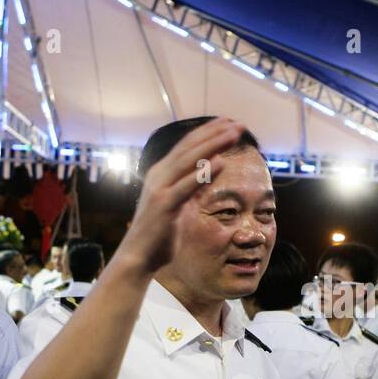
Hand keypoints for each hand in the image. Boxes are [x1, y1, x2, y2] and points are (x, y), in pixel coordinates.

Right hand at [115, 118, 246, 277]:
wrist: (138, 255)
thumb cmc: (159, 232)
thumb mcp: (174, 203)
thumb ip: (186, 188)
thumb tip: (203, 178)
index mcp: (162, 173)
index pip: (187, 145)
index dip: (208, 132)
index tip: (229, 123)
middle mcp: (159, 175)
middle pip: (190, 147)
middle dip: (215, 133)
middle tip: (238, 123)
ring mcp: (160, 188)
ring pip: (189, 160)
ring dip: (213, 145)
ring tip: (234, 134)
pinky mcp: (164, 205)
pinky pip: (187, 186)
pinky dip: (203, 173)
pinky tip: (220, 163)